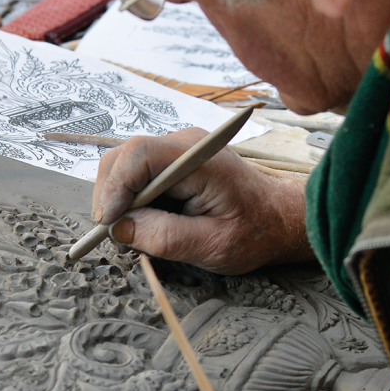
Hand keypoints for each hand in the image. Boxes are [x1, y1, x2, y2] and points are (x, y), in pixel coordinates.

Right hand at [91, 127, 312, 274]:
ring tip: (132, 236)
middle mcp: (182, 145)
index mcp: (196, 158)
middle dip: (110, 198)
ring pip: (124, 168)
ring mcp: (176, 151)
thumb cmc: (254, 232)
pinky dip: (130, 202)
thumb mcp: (211, 245)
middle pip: (122, 158)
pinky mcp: (172, 163)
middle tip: (117, 238)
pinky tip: (143, 226)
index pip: (138, 154)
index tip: (111, 223)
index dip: (115, 187)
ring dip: (118, 203)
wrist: (278, 220)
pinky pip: (136, 176)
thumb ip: (164, 237)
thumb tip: (120, 229)